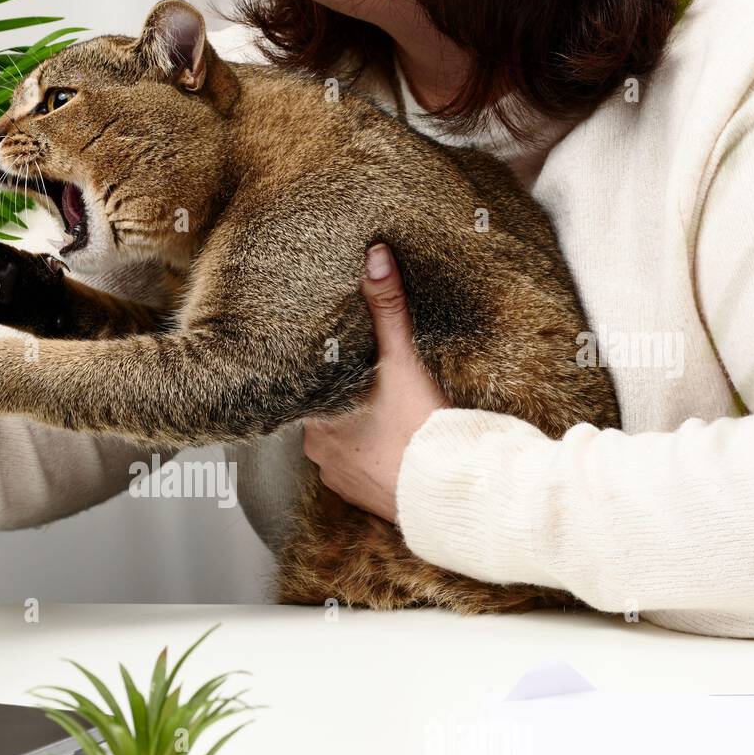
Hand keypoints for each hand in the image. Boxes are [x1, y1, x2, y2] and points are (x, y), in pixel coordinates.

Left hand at [303, 243, 449, 520]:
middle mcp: (317, 452)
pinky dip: (370, 457)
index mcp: (315, 419)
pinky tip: (390, 444)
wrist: (449, 493)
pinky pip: (356, 470)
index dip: (319, 369)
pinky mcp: (360, 498)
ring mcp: (337, 478)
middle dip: (342, 398)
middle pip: (321, 412)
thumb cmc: (421, 430)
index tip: (332, 357)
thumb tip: (374, 256)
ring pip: (338, 442)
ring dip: (356, 430)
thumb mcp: (403, 361)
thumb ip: (387, 309)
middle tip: (366, 381)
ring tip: (382, 412)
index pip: (304, 385)